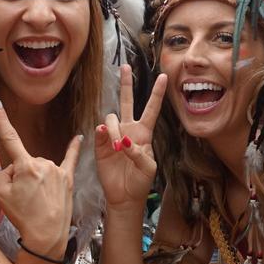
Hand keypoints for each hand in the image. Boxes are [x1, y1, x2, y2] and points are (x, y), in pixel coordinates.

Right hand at [0, 100, 78, 261]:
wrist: (47, 236)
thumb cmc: (23, 217)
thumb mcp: (0, 195)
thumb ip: (3, 174)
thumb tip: (12, 168)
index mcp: (25, 166)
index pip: (9, 139)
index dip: (1, 120)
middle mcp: (43, 163)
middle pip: (24, 162)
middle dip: (20, 175)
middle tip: (22, 197)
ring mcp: (57, 170)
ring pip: (39, 167)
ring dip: (35, 179)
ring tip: (36, 201)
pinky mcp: (68, 179)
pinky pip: (70, 159)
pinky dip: (74, 148)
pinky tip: (79, 138)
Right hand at [95, 66, 164, 209]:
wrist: (124, 196)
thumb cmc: (140, 181)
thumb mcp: (148, 167)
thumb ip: (138, 153)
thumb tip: (123, 141)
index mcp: (144, 133)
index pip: (152, 109)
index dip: (157, 93)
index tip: (163, 77)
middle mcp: (128, 130)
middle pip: (127, 101)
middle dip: (126, 84)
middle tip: (125, 67)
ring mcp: (113, 135)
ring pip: (111, 117)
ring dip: (115, 129)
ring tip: (118, 147)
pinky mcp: (101, 144)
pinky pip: (100, 130)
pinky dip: (104, 133)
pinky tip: (108, 140)